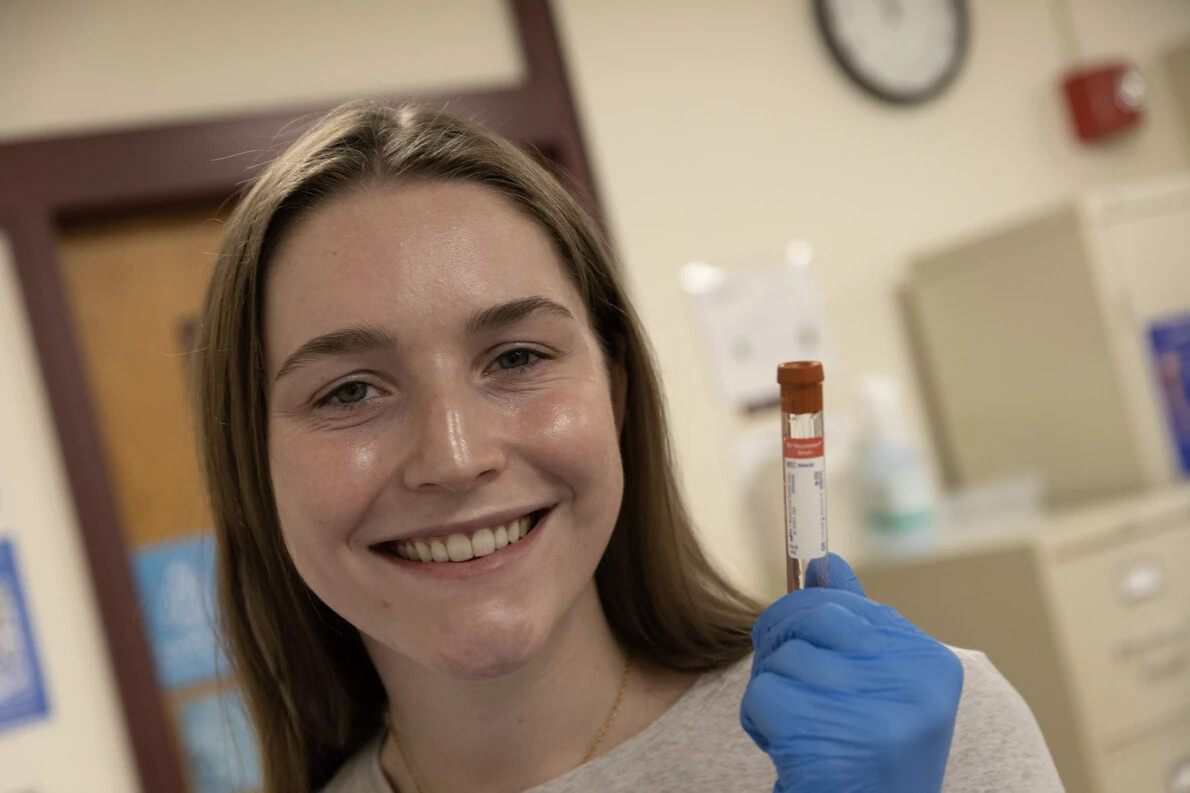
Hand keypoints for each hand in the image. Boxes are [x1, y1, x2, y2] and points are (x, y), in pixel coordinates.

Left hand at [740, 554, 962, 792]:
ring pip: (782, 658)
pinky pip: (763, 694)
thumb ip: (856, 624)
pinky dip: (760, 720)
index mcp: (931, 664)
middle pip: (811, 617)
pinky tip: (788, 747)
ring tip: (802, 726)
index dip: (805, 614)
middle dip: (781, 640)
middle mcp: (912, 686)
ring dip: (773, 690)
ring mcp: (873, 715)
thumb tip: (825, 561)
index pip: (847, 603)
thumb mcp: (879, 687)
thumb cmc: (868, 752)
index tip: (796, 637)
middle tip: (785, 679)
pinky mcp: (827, 741)